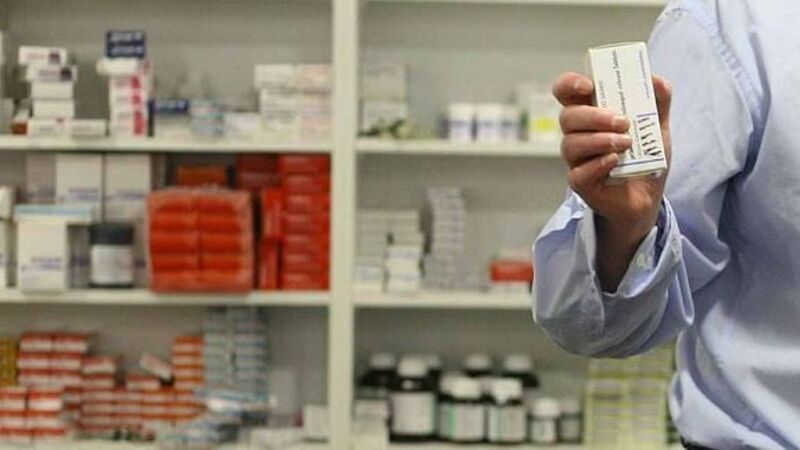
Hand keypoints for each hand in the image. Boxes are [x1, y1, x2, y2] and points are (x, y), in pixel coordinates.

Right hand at [552, 72, 672, 289]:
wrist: (648, 197)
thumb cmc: (645, 157)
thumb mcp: (657, 126)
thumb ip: (659, 101)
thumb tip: (656, 79)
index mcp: (590, 113)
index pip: (565, 92)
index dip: (569, 84)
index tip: (589, 85)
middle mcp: (577, 134)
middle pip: (567, 117)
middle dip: (594, 116)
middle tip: (623, 122)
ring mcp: (576, 159)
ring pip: (571, 144)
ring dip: (600, 140)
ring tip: (626, 144)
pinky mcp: (579, 182)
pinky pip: (579, 171)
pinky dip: (598, 163)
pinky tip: (615, 162)